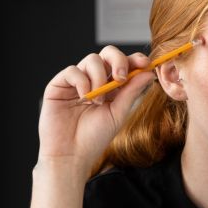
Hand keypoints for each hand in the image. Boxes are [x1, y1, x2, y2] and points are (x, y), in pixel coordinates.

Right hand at [38, 46, 153, 172]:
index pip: (124, 64)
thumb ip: (131, 92)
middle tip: (122, 77)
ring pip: (91, 59)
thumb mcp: (118, 114)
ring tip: (98, 101)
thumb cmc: (94, 138)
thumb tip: (148, 73)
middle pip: (107, 53)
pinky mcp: (59, 85)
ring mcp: (77, 82)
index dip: (135, 60)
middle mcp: (94, 80)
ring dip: (99, 78)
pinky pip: (72, 71)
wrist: (71, 154)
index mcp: (111, 87)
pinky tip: (85, 98)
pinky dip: (82, 82)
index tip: (145, 63)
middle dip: (118, 60)